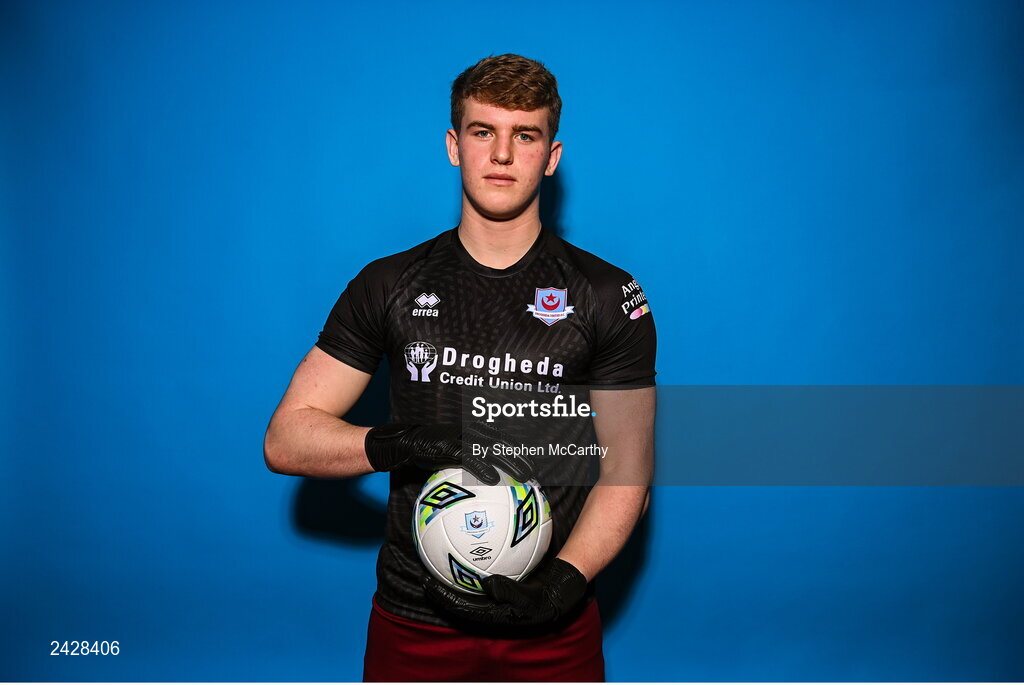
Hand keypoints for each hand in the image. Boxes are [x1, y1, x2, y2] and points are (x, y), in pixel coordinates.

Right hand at [364, 422, 534, 484]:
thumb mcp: (450, 455)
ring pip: (492, 449)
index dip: (522, 448)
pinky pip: (470, 459)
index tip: (538, 460)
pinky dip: (483, 468)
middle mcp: (471, 433)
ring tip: (526, 475)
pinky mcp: (448, 447)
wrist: (403, 443)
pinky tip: (494, 479)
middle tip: (540, 469)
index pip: (503, 439)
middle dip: (523, 454)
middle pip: (504, 443)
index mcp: (474, 433)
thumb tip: (485, 483)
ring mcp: (460, 438)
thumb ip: (468, 463)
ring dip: (511, 461)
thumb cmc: (427, 451)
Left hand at [423, 558, 587, 627]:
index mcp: (494, 615)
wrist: (561, 594)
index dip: (443, 598)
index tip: (427, 585)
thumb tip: (486, 584)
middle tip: (425, 575)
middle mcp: (490, 608)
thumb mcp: (530, 598)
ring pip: (467, 590)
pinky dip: (470, 569)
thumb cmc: (547, 599)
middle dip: (441, 590)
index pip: (461, 608)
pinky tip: (465, 551)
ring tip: (438, 564)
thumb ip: (508, 592)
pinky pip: (479, 579)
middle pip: (459, 600)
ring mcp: (494, 600)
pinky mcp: (500, 589)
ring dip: (453, 580)